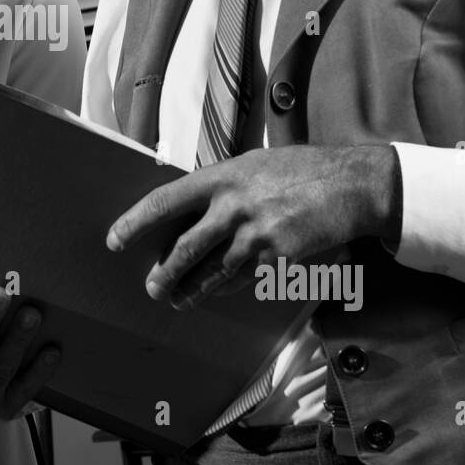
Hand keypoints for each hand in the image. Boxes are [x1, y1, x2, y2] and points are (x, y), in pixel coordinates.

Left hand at [107, 145, 399, 310]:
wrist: (350, 184)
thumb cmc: (299, 170)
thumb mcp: (252, 165)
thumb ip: (221, 186)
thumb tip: (188, 208)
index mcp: (221, 177)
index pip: (164, 201)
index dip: (135, 222)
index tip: (114, 239)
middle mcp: (233, 207)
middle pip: (184, 248)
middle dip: (163, 272)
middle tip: (151, 287)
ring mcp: (256, 235)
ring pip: (212, 271)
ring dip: (191, 289)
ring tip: (176, 299)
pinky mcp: (277, 259)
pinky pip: (243, 279)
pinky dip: (227, 287)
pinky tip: (216, 292)